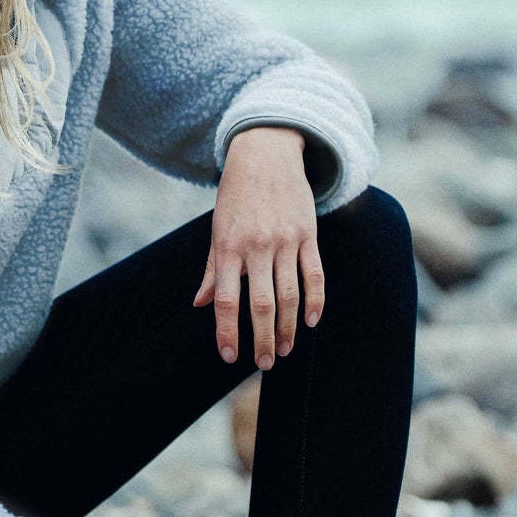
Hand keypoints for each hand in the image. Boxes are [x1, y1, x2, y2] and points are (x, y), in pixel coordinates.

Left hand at [193, 125, 322, 371]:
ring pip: (290, 295)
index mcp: (228, 247)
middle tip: (264, 363)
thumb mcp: (217, 228)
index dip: (227, 331)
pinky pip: (315, 274)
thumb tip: (201, 304)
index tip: (228, 356)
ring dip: (289, 327)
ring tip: (284, 349)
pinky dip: (315, 301)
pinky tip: (310, 321)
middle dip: (263, 339)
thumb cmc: (236, 195)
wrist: (266, 153)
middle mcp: (257, 246)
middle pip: (262, 304)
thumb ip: (212, 269)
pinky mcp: (308, 234)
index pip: (227, 300)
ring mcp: (285, 241)